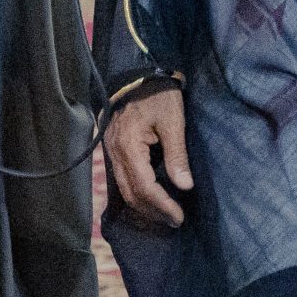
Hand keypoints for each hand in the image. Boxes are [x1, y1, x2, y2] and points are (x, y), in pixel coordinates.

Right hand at [104, 86, 192, 226]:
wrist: (138, 74)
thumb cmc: (159, 95)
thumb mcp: (174, 121)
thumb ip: (177, 155)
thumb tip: (185, 186)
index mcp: (128, 146)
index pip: (144, 187)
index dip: (162, 205)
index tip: (179, 217)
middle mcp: (115, 152)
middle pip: (131, 193)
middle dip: (153, 211)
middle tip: (175, 221)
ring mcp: (111, 151)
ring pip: (124, 189)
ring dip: (144, 206)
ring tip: (165, 215)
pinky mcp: (114, 149)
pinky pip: (122, 179)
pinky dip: (137, 193)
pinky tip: (151, 198)